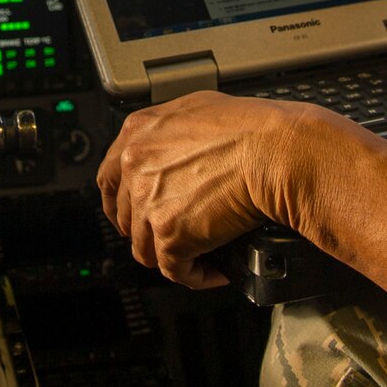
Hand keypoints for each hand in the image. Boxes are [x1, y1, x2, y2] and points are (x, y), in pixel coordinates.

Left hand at [97, 92, 323, 287]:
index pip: (110, 177)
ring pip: (146, 247)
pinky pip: (175, 270)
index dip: (121, 201)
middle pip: (126, 215)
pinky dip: (195, 276)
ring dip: (171, 255)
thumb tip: (176, 149)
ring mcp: (149, 202)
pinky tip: (213, 272)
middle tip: (169, 237)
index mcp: (139, 133)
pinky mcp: (170, 235)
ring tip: (197, 257)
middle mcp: (136, 166)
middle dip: (146, 230)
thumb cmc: (252, 128)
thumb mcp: (199, 110)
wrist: (276, 152)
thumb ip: (172, 133)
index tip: (129, 213)